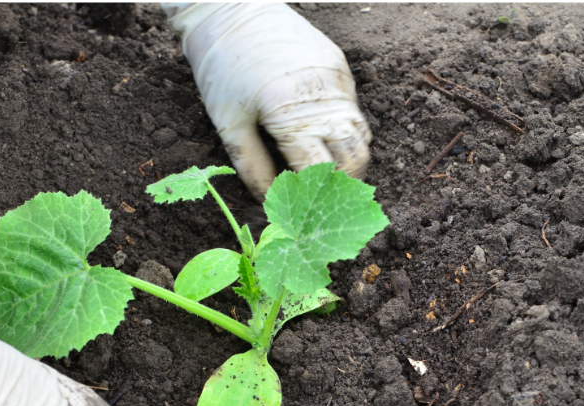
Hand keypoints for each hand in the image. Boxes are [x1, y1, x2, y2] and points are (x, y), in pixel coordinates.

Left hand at [165, 3, 371, 200]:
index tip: (299, 207)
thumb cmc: (222, 68)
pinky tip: (320, 138)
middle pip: (353, 159)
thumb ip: (252, 168)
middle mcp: (324, 96)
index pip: (317, 171)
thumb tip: (268, 202)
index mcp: (291, 113)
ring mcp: (338, 80)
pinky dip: (343, 130)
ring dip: (347, 159)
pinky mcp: (341, 67)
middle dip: (339, 183)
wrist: (232, 10)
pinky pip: (353, 110)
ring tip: (323, 172)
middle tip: (319, 197)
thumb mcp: (228, 125)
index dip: (309, 194)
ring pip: (361, 136)